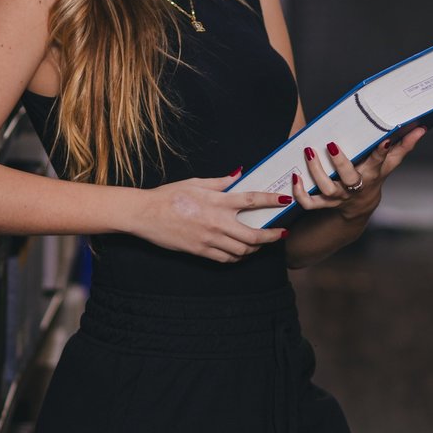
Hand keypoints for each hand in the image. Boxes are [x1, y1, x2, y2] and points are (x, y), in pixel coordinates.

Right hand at [132, 172, 290, 262]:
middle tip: (281, 234)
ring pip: (242, 251)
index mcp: (218, 202)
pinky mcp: (201, 251)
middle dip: (272, 236)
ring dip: (255, 249)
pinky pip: (226, 259)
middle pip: (254, 235)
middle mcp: (217, 222)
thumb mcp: (195, 183)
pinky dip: (238, 257)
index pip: (253, 200)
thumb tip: (238, 173)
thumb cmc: (168, 196)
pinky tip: (241, 253)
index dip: (272, 201)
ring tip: (261, 244)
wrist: (145, 215)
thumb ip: (220, 182)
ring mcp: (210, 240)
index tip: (286, 201)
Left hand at [289, 127, 427, 222]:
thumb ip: (403, 146)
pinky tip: (295, 177)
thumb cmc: (374, 177)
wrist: (360, 207)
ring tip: (309, 152)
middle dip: (341, 163)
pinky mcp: (323, 203)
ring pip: (326, 189)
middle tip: (332, 145)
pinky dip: (300, 193)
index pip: (379, 162)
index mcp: (372, 174)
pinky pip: (310, 203)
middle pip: (349, 178)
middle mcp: (355, 186)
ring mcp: (338, 196)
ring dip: (316, 172)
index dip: (381, 153)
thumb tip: (421, 128)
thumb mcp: (389, 164)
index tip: (384, 140)